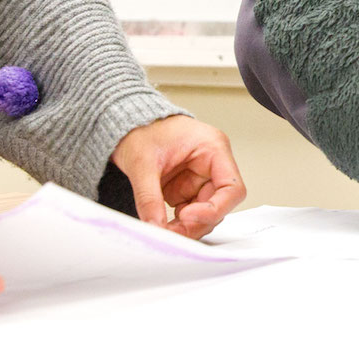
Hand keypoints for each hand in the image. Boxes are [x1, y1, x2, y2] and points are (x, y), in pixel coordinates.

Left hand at [113, 113, 246, 237]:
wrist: (126, 126)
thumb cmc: (141, 129)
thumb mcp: (142, 163)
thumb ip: (149, 197)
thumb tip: (155, 226)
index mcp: (213, 148)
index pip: (231, 188)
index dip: (214, 208)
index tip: (187, 216)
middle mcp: (212, 165)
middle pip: (218, 205)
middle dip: (196, 222)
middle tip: (171, 233)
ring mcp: (200, 179)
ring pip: (204, 214)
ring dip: (186, 226)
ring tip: (162, 229)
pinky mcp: (187, 189)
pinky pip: (189, 214)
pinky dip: (177, 223)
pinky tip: (161, 222)